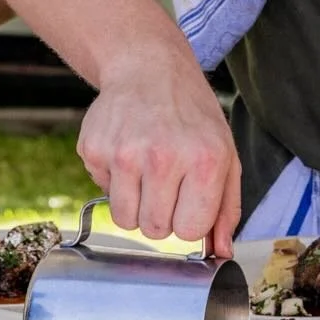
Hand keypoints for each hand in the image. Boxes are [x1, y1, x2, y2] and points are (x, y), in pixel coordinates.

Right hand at [76, 45, 241, 251]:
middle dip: (160, 214)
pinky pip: (102, 192)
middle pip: (153, 231)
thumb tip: (221, 252)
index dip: (187, 220)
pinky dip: (113, 179)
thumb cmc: (192, 115)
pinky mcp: (94, 148)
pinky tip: (126, 149)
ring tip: (146, 169)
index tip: (188, 199)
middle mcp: (163, 157)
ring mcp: (124, 153)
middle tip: (166, 182)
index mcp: (204, 161)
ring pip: (124, 220)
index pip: (188, 232)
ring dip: (135, 203)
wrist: (148, 67)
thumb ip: (226, 207)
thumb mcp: (224, 153)